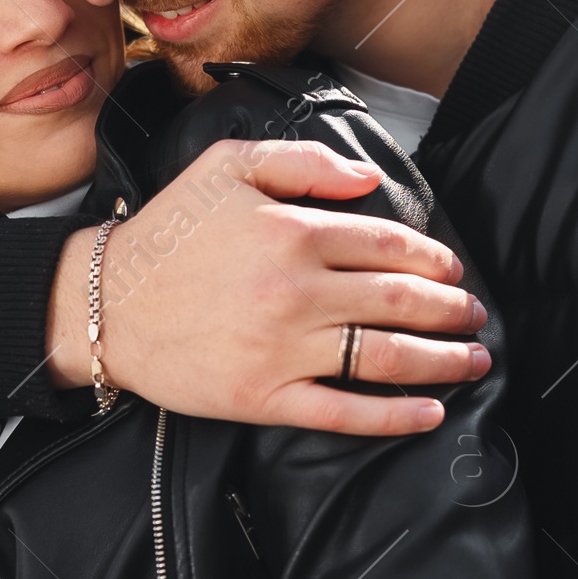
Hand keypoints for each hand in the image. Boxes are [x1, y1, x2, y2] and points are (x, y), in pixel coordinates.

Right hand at [46, 139, 486, 434]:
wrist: (103, 305)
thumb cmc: (166, 234)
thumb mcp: (225, 167)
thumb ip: (303, 161)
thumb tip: (369, 181)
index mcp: (292, 231)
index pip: (389, 244)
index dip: (432, 258)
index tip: (451, 269)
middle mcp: (296, 291)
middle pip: (400, 301)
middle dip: (451, 310)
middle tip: (474, 316)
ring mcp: (283, 349)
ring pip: (386, 359)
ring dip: (443, 362)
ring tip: (472, 361)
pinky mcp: (264, 397)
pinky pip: (345, 412)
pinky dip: (396, 417)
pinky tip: (430, 412)